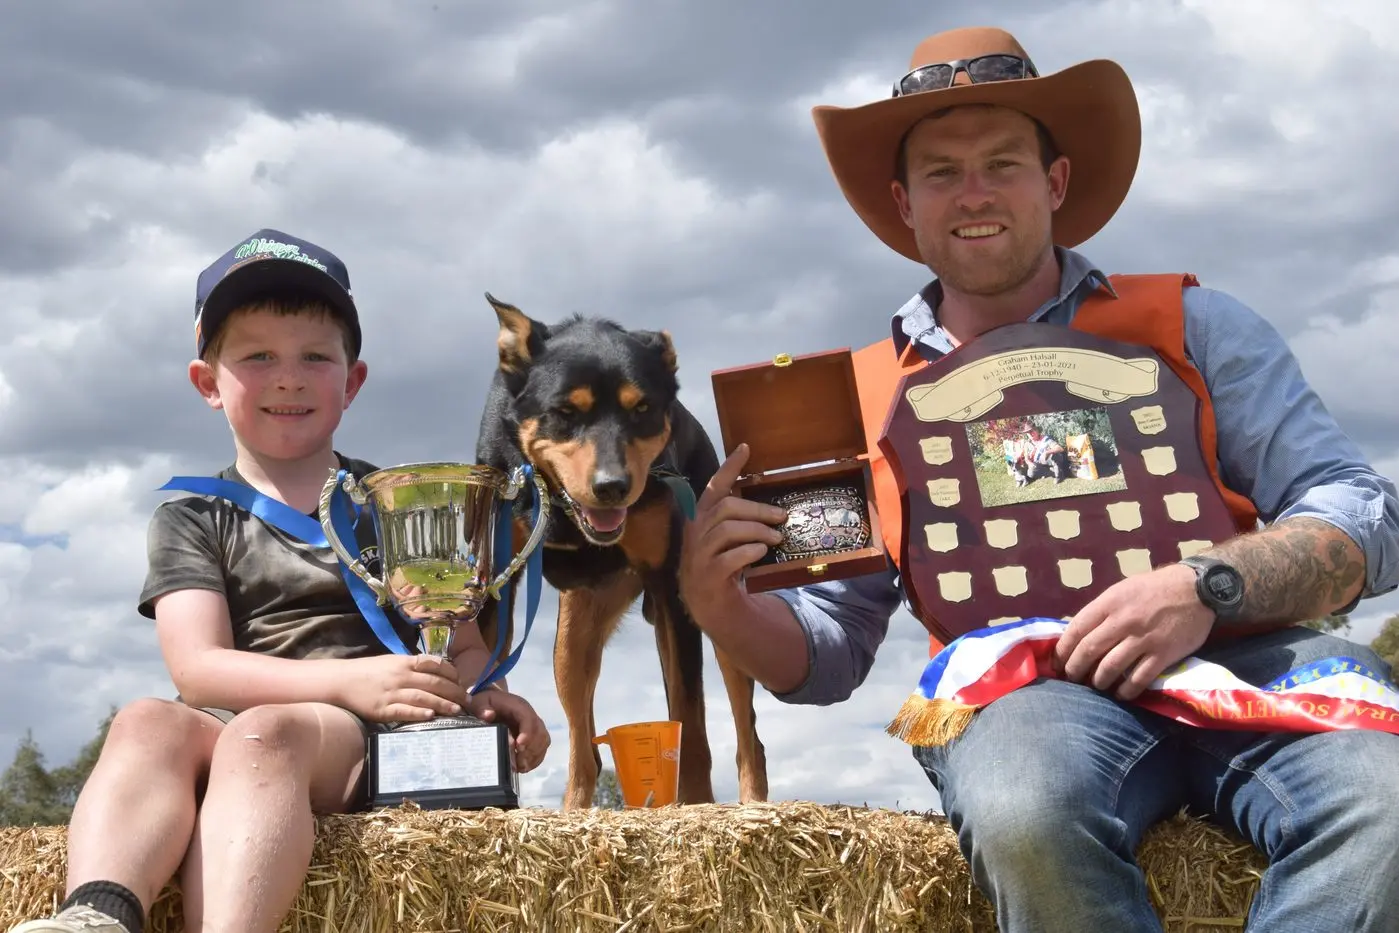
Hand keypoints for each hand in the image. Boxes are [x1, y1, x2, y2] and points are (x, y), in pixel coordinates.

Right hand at [339, 654, 467, 722]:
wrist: (341, 681)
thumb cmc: (368, 671)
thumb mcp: (391, 662)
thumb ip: (412, 666)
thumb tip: (435, 670)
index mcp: (404, 662)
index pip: (435, 664)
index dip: (452, 673)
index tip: (462, 682)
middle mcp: (401, 676)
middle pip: (434, 682)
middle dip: (454, 691)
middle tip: (467, 700)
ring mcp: (392, 693)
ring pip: (423, 697)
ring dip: (443, 704)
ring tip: (457, 710)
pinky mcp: (382, 709)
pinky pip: (404, 711)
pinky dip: (419, 713)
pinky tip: (431, 716)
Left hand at [468, 688, 550, 771]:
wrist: (490, 702)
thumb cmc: (485, 703)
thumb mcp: (479, 702)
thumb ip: (481, 708)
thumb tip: (489, 715)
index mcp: (518, 706)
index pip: (528, 718)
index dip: (527, 732)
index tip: (519, 747)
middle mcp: (529, 715)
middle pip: (539, 731)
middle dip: (531, 749)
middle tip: (518, 762)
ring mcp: (533, 725)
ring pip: (543, 740)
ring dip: (534, 756)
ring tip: (521, 767)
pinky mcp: (533, 735)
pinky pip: (541, 747)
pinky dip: (535, 759)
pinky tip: (523, 767)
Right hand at [679, 443, 787, 622]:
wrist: (709, 605)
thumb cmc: (722, 565)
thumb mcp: (727, 539)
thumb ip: (738, 520)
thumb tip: (771, 506)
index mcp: (701, 518)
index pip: (713, 487)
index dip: (729, 467)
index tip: (745, 448)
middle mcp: (695, 532)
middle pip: (727, 508)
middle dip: (758, 509)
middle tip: (782, 517)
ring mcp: (698, 554)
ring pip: (728, 530)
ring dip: (758, 531)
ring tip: (776, 538)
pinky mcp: (707, 575)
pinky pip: (730, 558)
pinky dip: (749, 552)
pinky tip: (761, 552)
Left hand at [1053, 564, 1214, 700]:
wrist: (1198, 589)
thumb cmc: (1156, 588)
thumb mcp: (1122, 590)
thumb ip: (1102, 610)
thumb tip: (1078, 633)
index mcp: (1110, 602)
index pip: (1076, 629)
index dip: (1063, 649)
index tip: (1057, 662)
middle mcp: (1123, 621)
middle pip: (1089, 650)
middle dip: (1075, 669)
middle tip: (1072, 679)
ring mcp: (1144, 639)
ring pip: (1110, 668)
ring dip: (1098, 681)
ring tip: (1096, 686)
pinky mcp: (1163, 655)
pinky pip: (1138, 679)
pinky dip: (1126, 690)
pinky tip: (1121, 694)